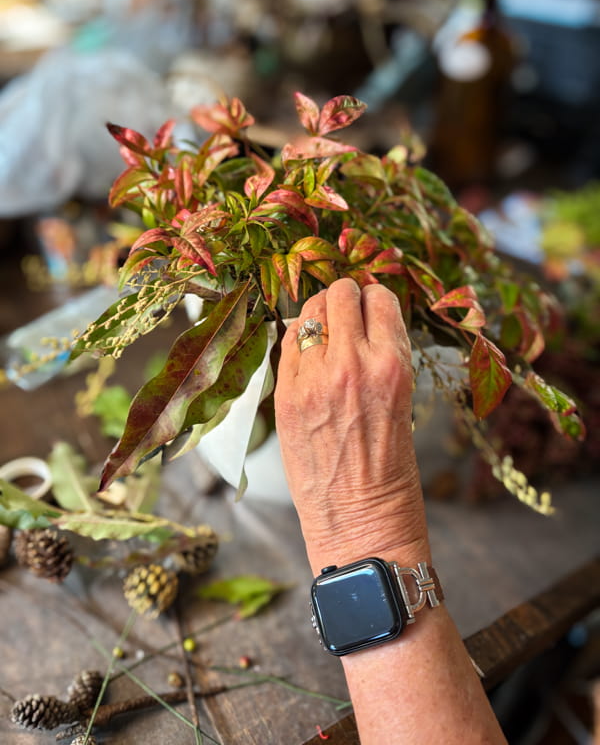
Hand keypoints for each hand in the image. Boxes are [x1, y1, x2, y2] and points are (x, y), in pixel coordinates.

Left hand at [275, 278, 429, 572]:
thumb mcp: (403, 402)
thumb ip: (383, 358)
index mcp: (393, 365)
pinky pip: (286, 343)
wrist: (360, 525)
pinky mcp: (285, 397)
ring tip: (325, 327)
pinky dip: (298, 339)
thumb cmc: (391, 473)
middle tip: (347, 309)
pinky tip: (307, 350)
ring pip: (309, 311)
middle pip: (340, 294)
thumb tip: (365, 322)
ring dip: (319, 312)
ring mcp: (313, 379)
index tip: (372, 304)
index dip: (376, 299)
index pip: (380, 299)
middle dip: (346, 296)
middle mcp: (352, 364)